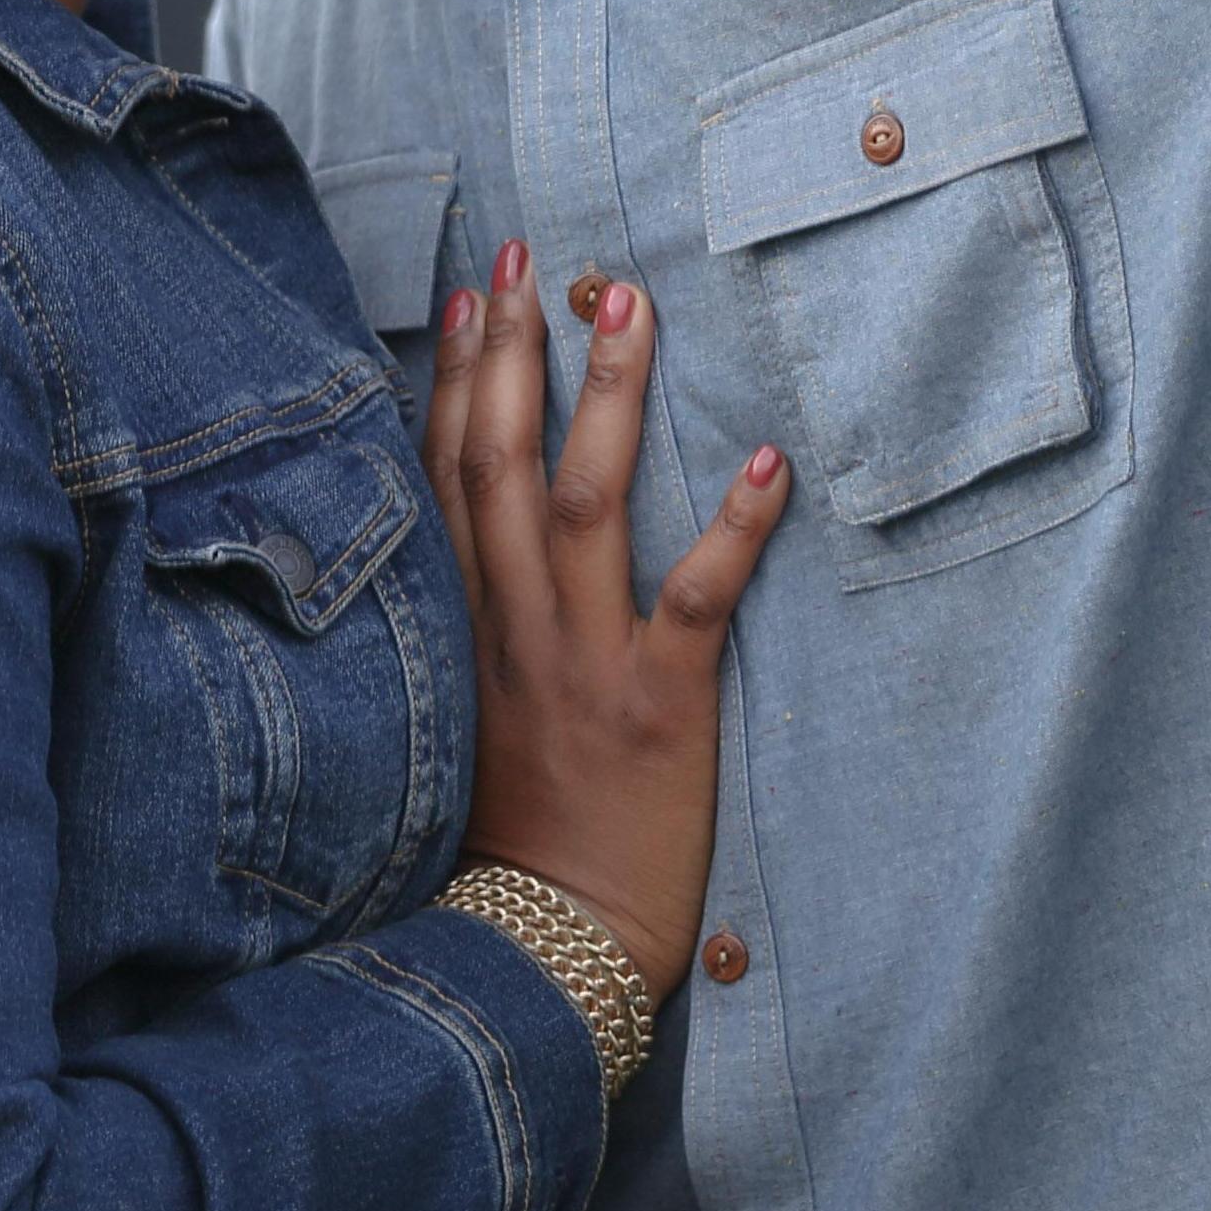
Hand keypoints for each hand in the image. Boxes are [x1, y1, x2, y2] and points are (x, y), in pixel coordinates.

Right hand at [419, 240, 789, 995]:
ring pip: (584, 502)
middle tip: (538, 255)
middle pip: (497, 462)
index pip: (440, 476)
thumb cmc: (498, 844)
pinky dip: (735, 527)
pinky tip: (770, 460)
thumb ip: (450, 635)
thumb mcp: (445, 723)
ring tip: (629, 306)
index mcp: (454, 629)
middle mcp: (507, 627)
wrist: (534, 955)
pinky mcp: (658, 706)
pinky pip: (697, 599)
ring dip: (608, 398)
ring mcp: (580, 662)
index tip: (469, 290)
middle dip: (511, 351)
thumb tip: (457, 550)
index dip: (451, 375)